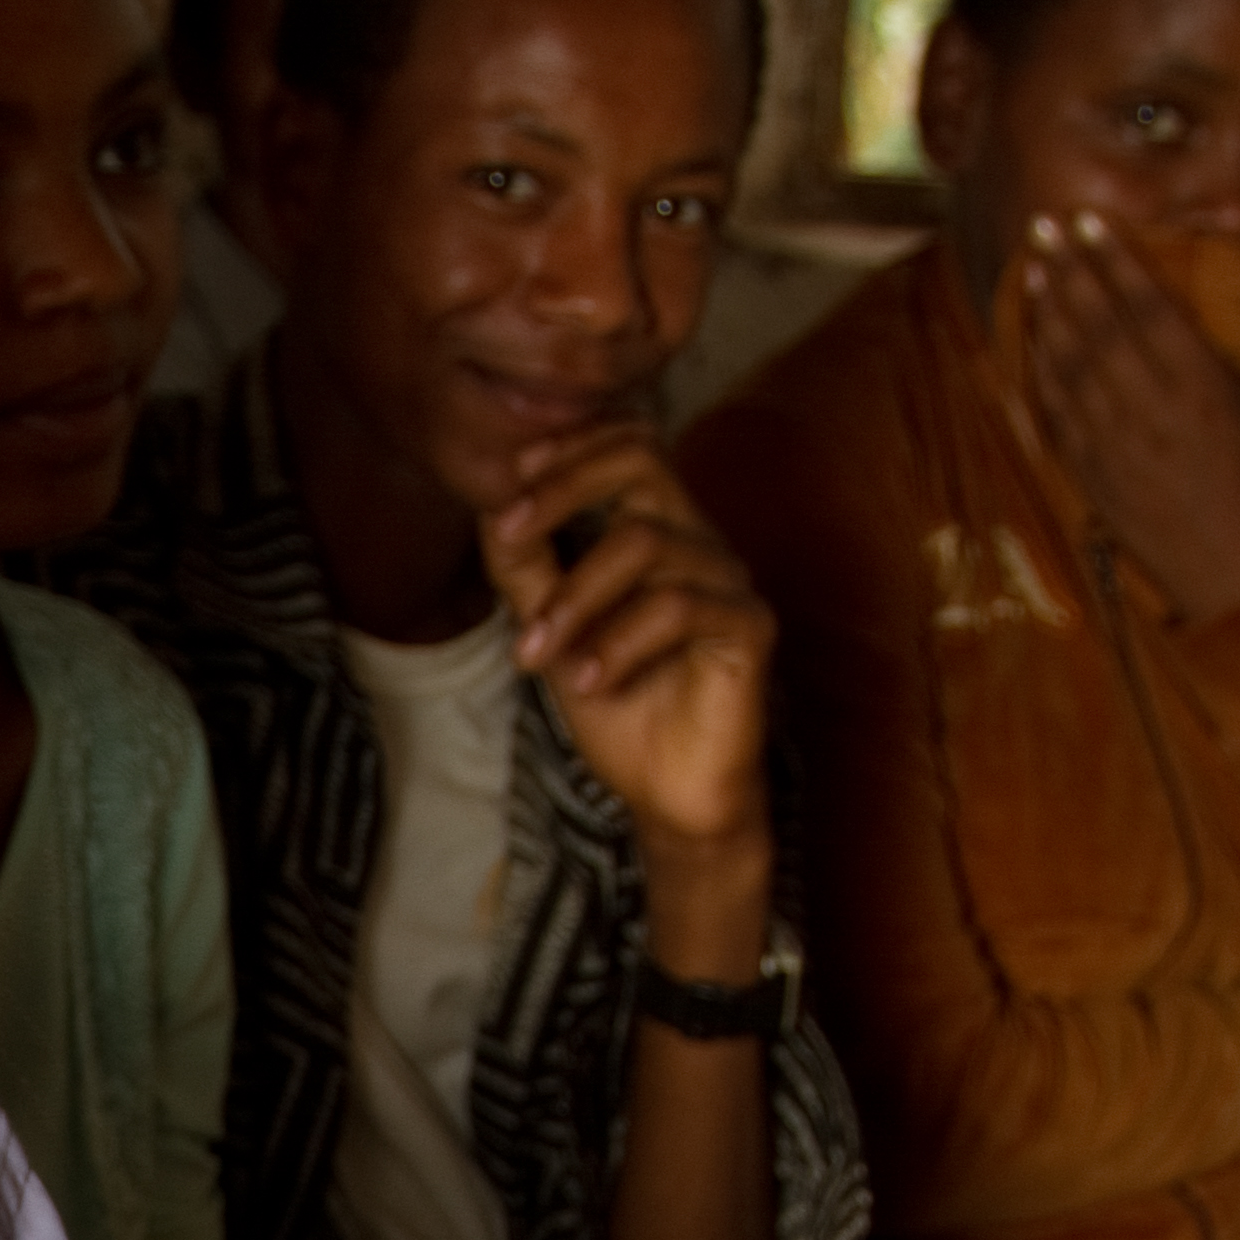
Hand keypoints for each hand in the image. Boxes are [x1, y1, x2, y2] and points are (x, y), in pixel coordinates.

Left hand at [482, 424, 774, 913]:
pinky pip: (679, 607)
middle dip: (563, 490)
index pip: (630, 448)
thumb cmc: (619, 707)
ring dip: (573, 597)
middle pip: (644, 465)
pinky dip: (619, 641)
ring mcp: (729, 580)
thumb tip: (490, 513)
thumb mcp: (555, 632)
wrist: (669, 792)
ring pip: (644, 545)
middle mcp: (699, 542)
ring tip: (534, 655)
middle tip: (505, 531)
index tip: (511, 477)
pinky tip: (587, 681)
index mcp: (659, 531)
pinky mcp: (749, 628)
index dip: (573, 447)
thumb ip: (528, 574)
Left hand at [1017, 212, 1239, 629]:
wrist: (1236, 575)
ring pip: (1069, 367)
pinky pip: (1057, 416)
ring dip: (1047, 313)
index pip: (1147, 308)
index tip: (1090, 221)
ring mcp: (1115, 447)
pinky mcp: (1093, 478)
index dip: (1114, 260)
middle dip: (1070, 272)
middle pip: (1098, 328)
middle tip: (1042, 225)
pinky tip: (1028, 340)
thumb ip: (1210, 357)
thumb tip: (1173, 308)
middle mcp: (1150, 413)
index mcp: (1201, 388)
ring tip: (1034, 266)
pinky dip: (1039, 373)